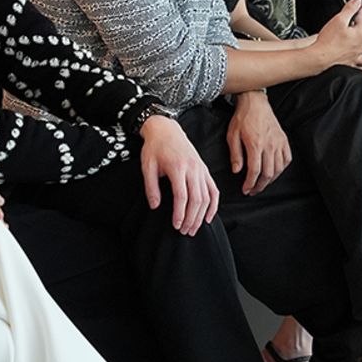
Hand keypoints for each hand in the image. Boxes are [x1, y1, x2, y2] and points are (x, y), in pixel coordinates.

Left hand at [139, 115, 219, 233]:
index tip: (176, 225)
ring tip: (195, 228)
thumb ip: (151, 187)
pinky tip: (209, 216)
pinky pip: (214, 189)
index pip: (182, 195)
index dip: (180, 213)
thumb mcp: (147, 166)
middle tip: (185, 232)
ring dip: (202, 214)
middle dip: (192, 218)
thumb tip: (155, 206)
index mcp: (178, 167)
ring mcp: (201, 169)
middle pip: (197, 198)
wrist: (166, 130)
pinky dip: (214, 204)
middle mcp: (193, 169)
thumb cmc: (155, 148)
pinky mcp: (205, 170)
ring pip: (207, 196)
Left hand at [225, 90, 291, 195]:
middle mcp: (269, 145)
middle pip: (268, 173)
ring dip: (271, 179)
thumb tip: (237, 171)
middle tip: (253, 191)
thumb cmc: (242, 118)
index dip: (250, 183)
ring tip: (263, 183)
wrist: (255, 103)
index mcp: (255, 145)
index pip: (255, 171)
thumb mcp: (232, 136)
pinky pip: (287, 158)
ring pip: (279, 168)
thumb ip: (235, 155)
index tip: (246, 190)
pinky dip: (282, 168)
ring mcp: (278, 143)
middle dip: (260, 185)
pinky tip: (275, 171)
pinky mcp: (283, 140)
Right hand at [314, 0, 361, 67]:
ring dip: (356, 36)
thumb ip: (350, 9)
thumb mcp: (339, 20)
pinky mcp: (351, 61)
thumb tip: (358, 1)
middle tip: (348, 19)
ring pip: (359, 41)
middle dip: (356, 23)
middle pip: (361, 29)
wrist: (319, 59)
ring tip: (349, 35)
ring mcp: (357, 53)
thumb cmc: (328, 42)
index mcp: (361, 33)